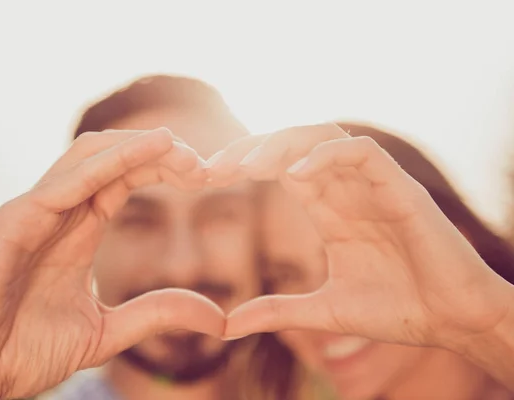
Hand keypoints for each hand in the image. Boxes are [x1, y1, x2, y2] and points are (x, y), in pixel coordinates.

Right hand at [0, 128, 224, 399]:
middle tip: (205, 163)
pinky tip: (148, 151)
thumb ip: (155, 314)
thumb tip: (216, 315)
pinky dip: (109, 162)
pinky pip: (64, 182)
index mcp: (77, 232)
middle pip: (112, 159)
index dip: (166, 170)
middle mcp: (57, 214)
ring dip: (137, 146)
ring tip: (180, 147)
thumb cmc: (21, 353)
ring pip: (87, 156)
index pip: (126, 180)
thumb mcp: (106, 331)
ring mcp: (33, 214)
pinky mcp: (12, 223)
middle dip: (160, 154)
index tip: (208, 175)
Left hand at [210, 124, 512, 349]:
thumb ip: (279, 311)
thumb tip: (228, 326)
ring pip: (323, 137)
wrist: (453, 323)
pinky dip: (325, 157)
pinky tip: (292, 178)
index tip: (206, 177)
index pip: (280, 168)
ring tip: (244, 168)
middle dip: (251, 149)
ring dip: (281, 146)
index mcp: (330, 209)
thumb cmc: (398, 311)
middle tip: (212, 167)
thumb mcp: (325, 310)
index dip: (243, 165)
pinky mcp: (400, 188)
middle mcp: (348, 189)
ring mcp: (374, 185)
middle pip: (294, 144)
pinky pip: (360, 152)